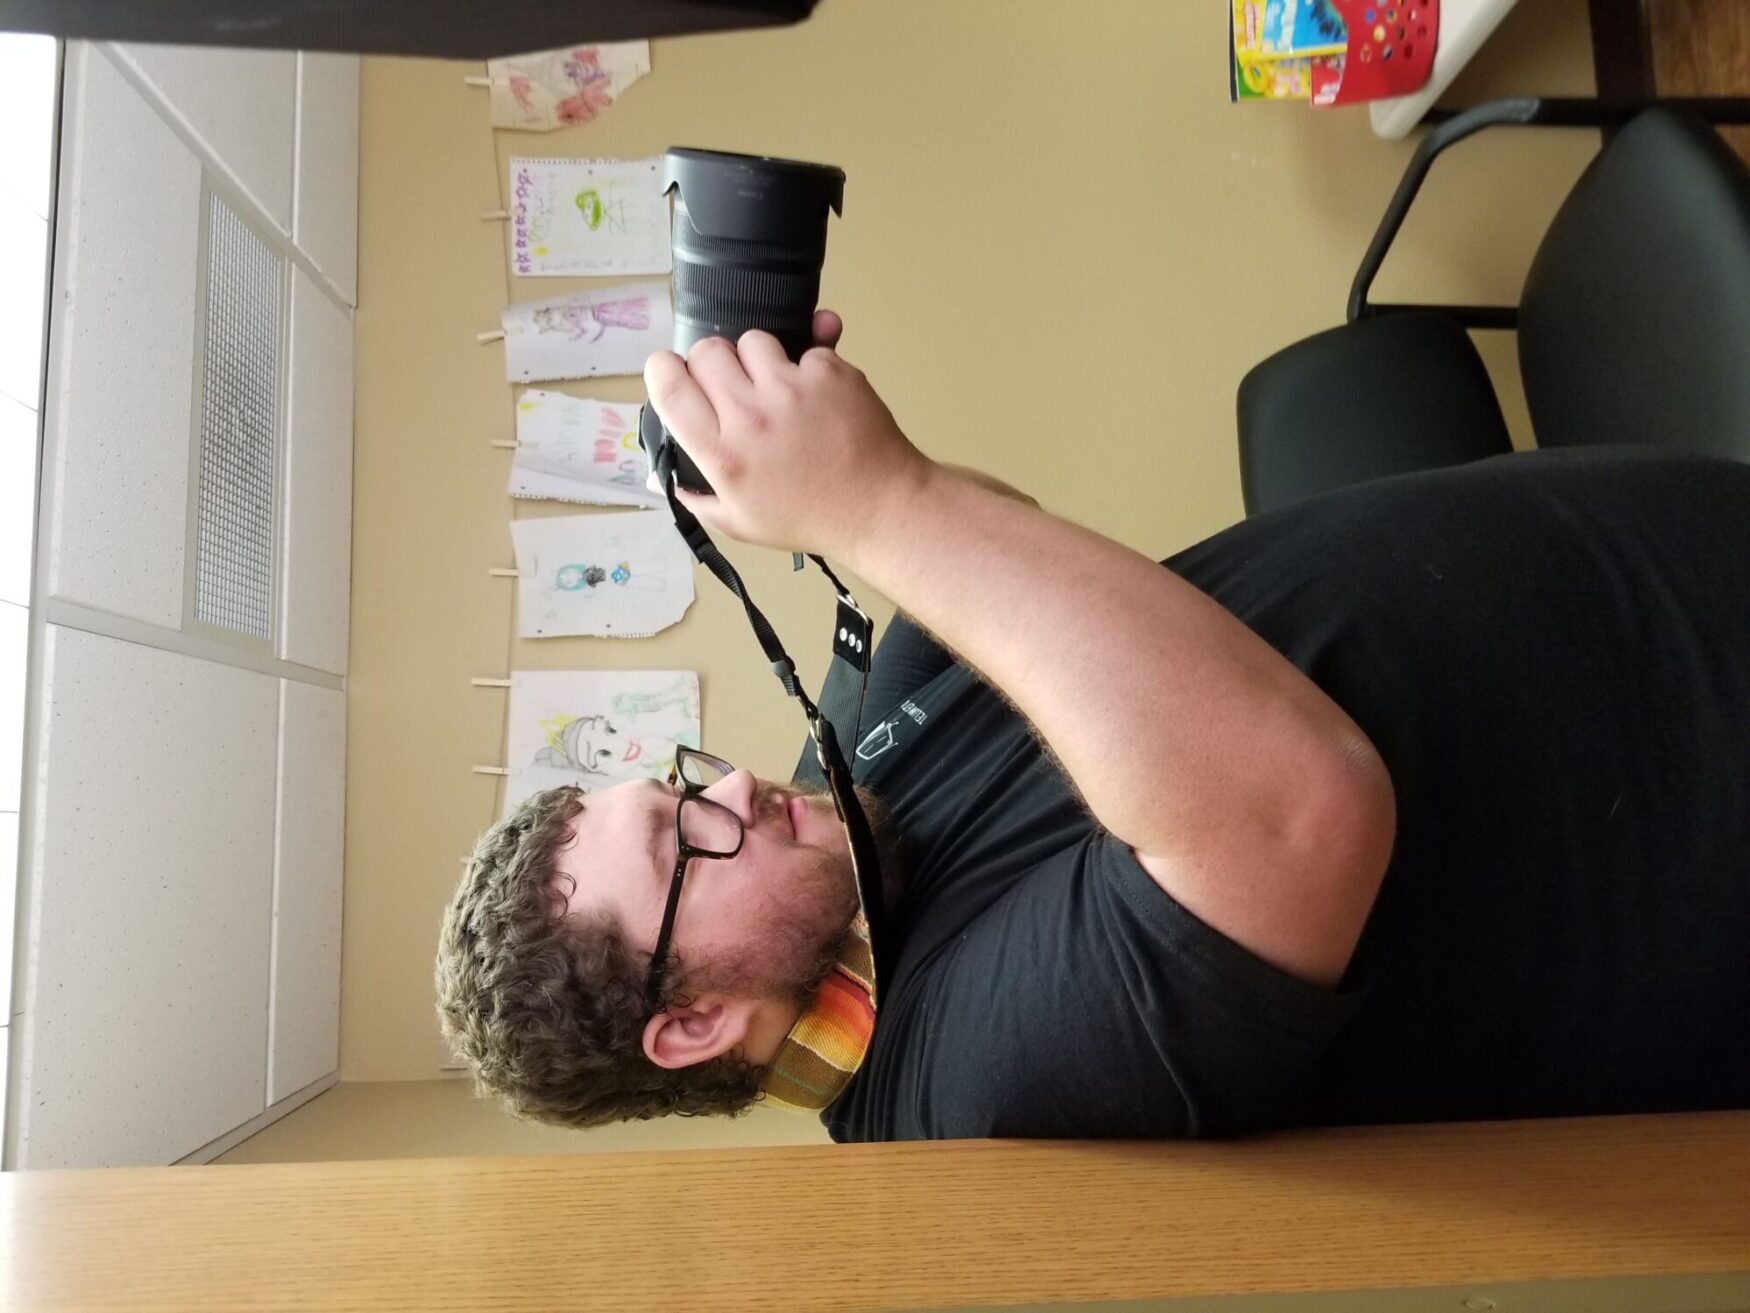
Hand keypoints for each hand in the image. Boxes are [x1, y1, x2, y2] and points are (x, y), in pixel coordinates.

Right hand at [643, 312, 932, 560]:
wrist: (878, 508)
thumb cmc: (811, 517)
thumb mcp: (741, 523)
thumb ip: (697, 497)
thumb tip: (663, 475)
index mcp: (722, 454)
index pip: (668, 385)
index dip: (664, 371)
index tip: (675, 375)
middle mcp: (751, 417)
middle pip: (707, 351)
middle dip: (715, 362)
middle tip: (734, 386)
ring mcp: (791, 391)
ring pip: (753, 339)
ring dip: (761, 358)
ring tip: (777, 388)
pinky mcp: (829, 373)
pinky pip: (805, 347)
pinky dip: (808, 366)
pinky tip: (817, 396)